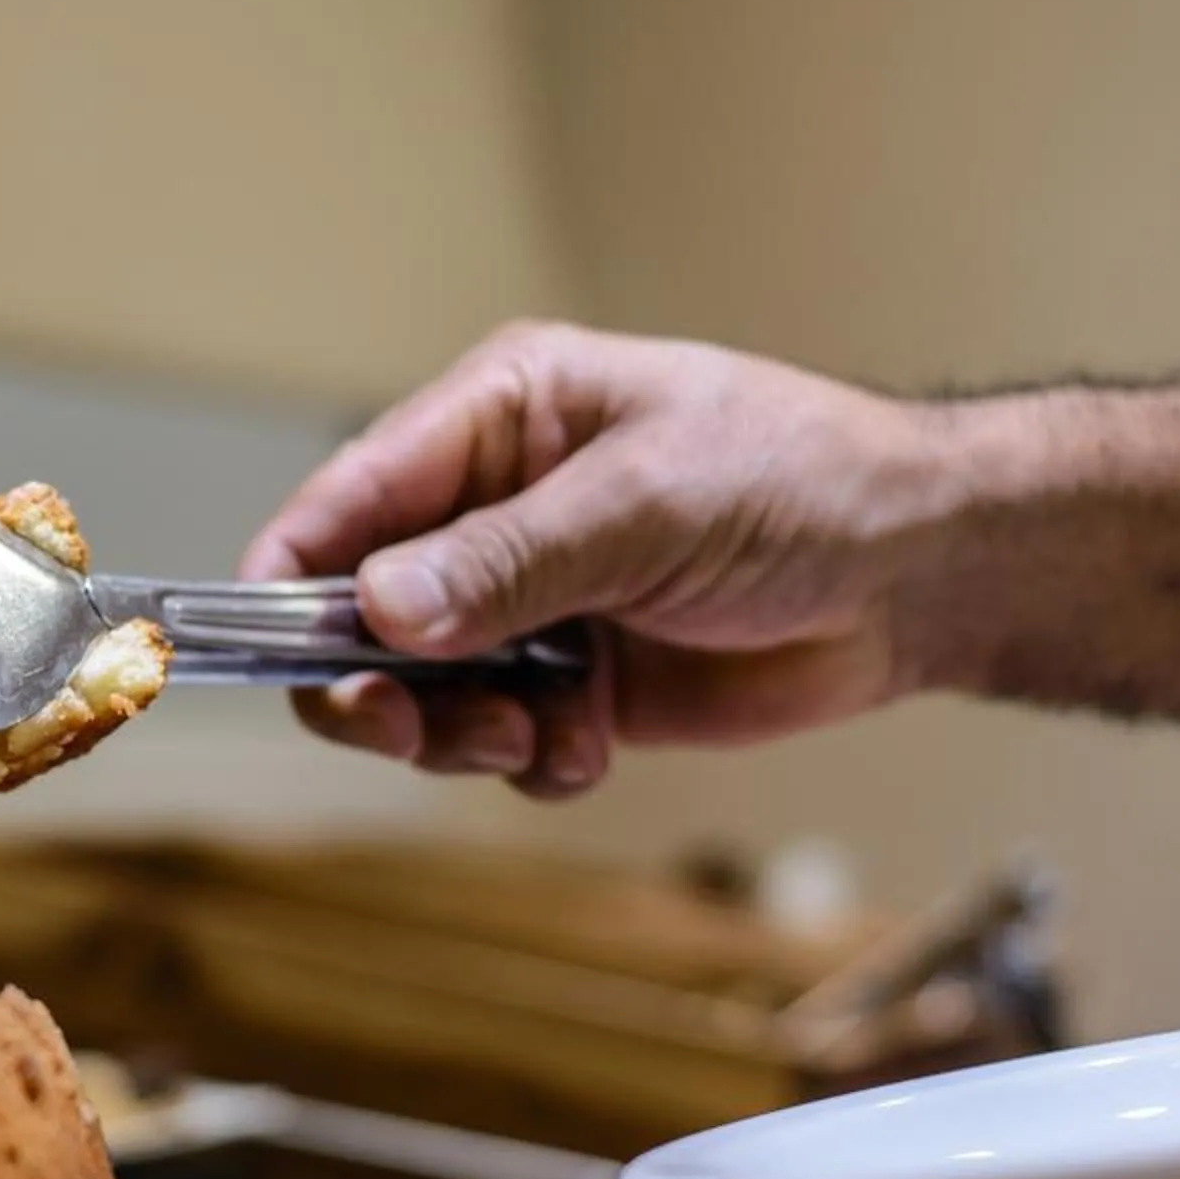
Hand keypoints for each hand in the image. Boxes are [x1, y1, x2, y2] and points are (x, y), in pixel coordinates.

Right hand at [241, 322, 949, 795]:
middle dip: (371, 680)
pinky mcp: (573, 683)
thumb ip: (510, 559)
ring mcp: (531, 603)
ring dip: (456, 731)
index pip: (352, 496)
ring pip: (419, 691)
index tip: (257, 642)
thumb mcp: (649, 502)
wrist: (922, 576)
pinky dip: (531, 760)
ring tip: (534, 730)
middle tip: (406, 723)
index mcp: (500, 418)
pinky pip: (497, 743)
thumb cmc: (805, 483)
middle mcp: (496, 510)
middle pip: (360, 611)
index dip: (292, 572)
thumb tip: (380, 609)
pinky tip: (592, 741)